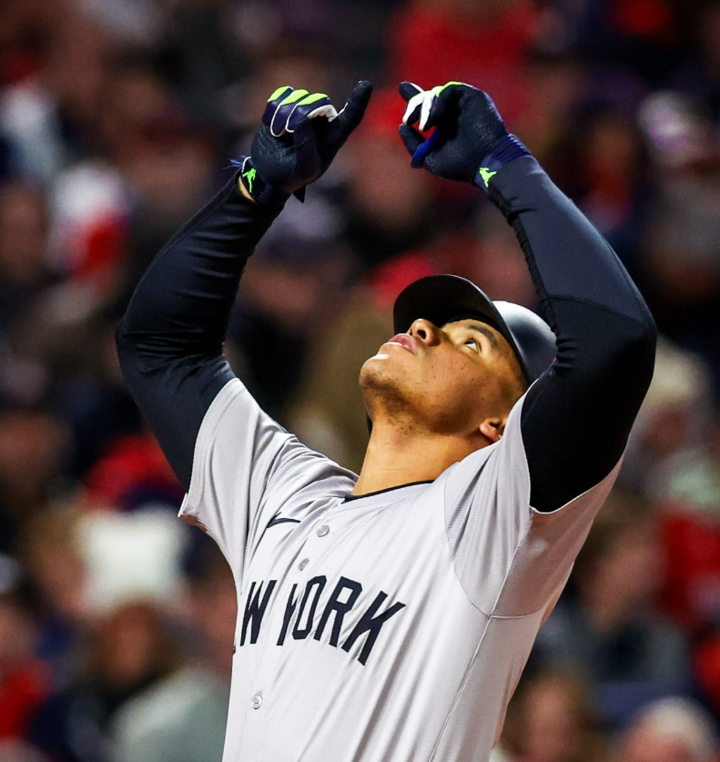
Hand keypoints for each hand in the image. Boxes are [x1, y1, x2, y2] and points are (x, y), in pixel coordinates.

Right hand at [248, 81, 371, 201]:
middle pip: (318, 101)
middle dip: (300, 113)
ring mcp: (304, 109)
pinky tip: (273, 127)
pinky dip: (272, 113)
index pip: (351, 116)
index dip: (358, 101)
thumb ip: (306, 147)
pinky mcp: (285, 104)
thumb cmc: (292, 175)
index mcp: (334, 137)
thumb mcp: (304, 169)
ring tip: (279, 135)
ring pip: (296, 97)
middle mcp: (323, 120)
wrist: (270, 174)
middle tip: (287, 131)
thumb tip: (301, 119)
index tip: (365, 85)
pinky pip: (279, 96)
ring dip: (282, 116)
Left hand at [398, 82, 507, 183]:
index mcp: (443, 126)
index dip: (413, 98)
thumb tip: (402, 126)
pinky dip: (438, 101)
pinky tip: (436, 118)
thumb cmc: (459, 165)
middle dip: (414, 104)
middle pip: (427, 97)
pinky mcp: (472, 96)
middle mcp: (452, 113)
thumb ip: (413, 143)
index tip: (403, 87)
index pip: (425, 107)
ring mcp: (462, 104)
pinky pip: (449, 90)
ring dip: (425, 108)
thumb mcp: (429, 157)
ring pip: (435, 93)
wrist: (484, 162)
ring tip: (425, 127)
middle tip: (408, 119)